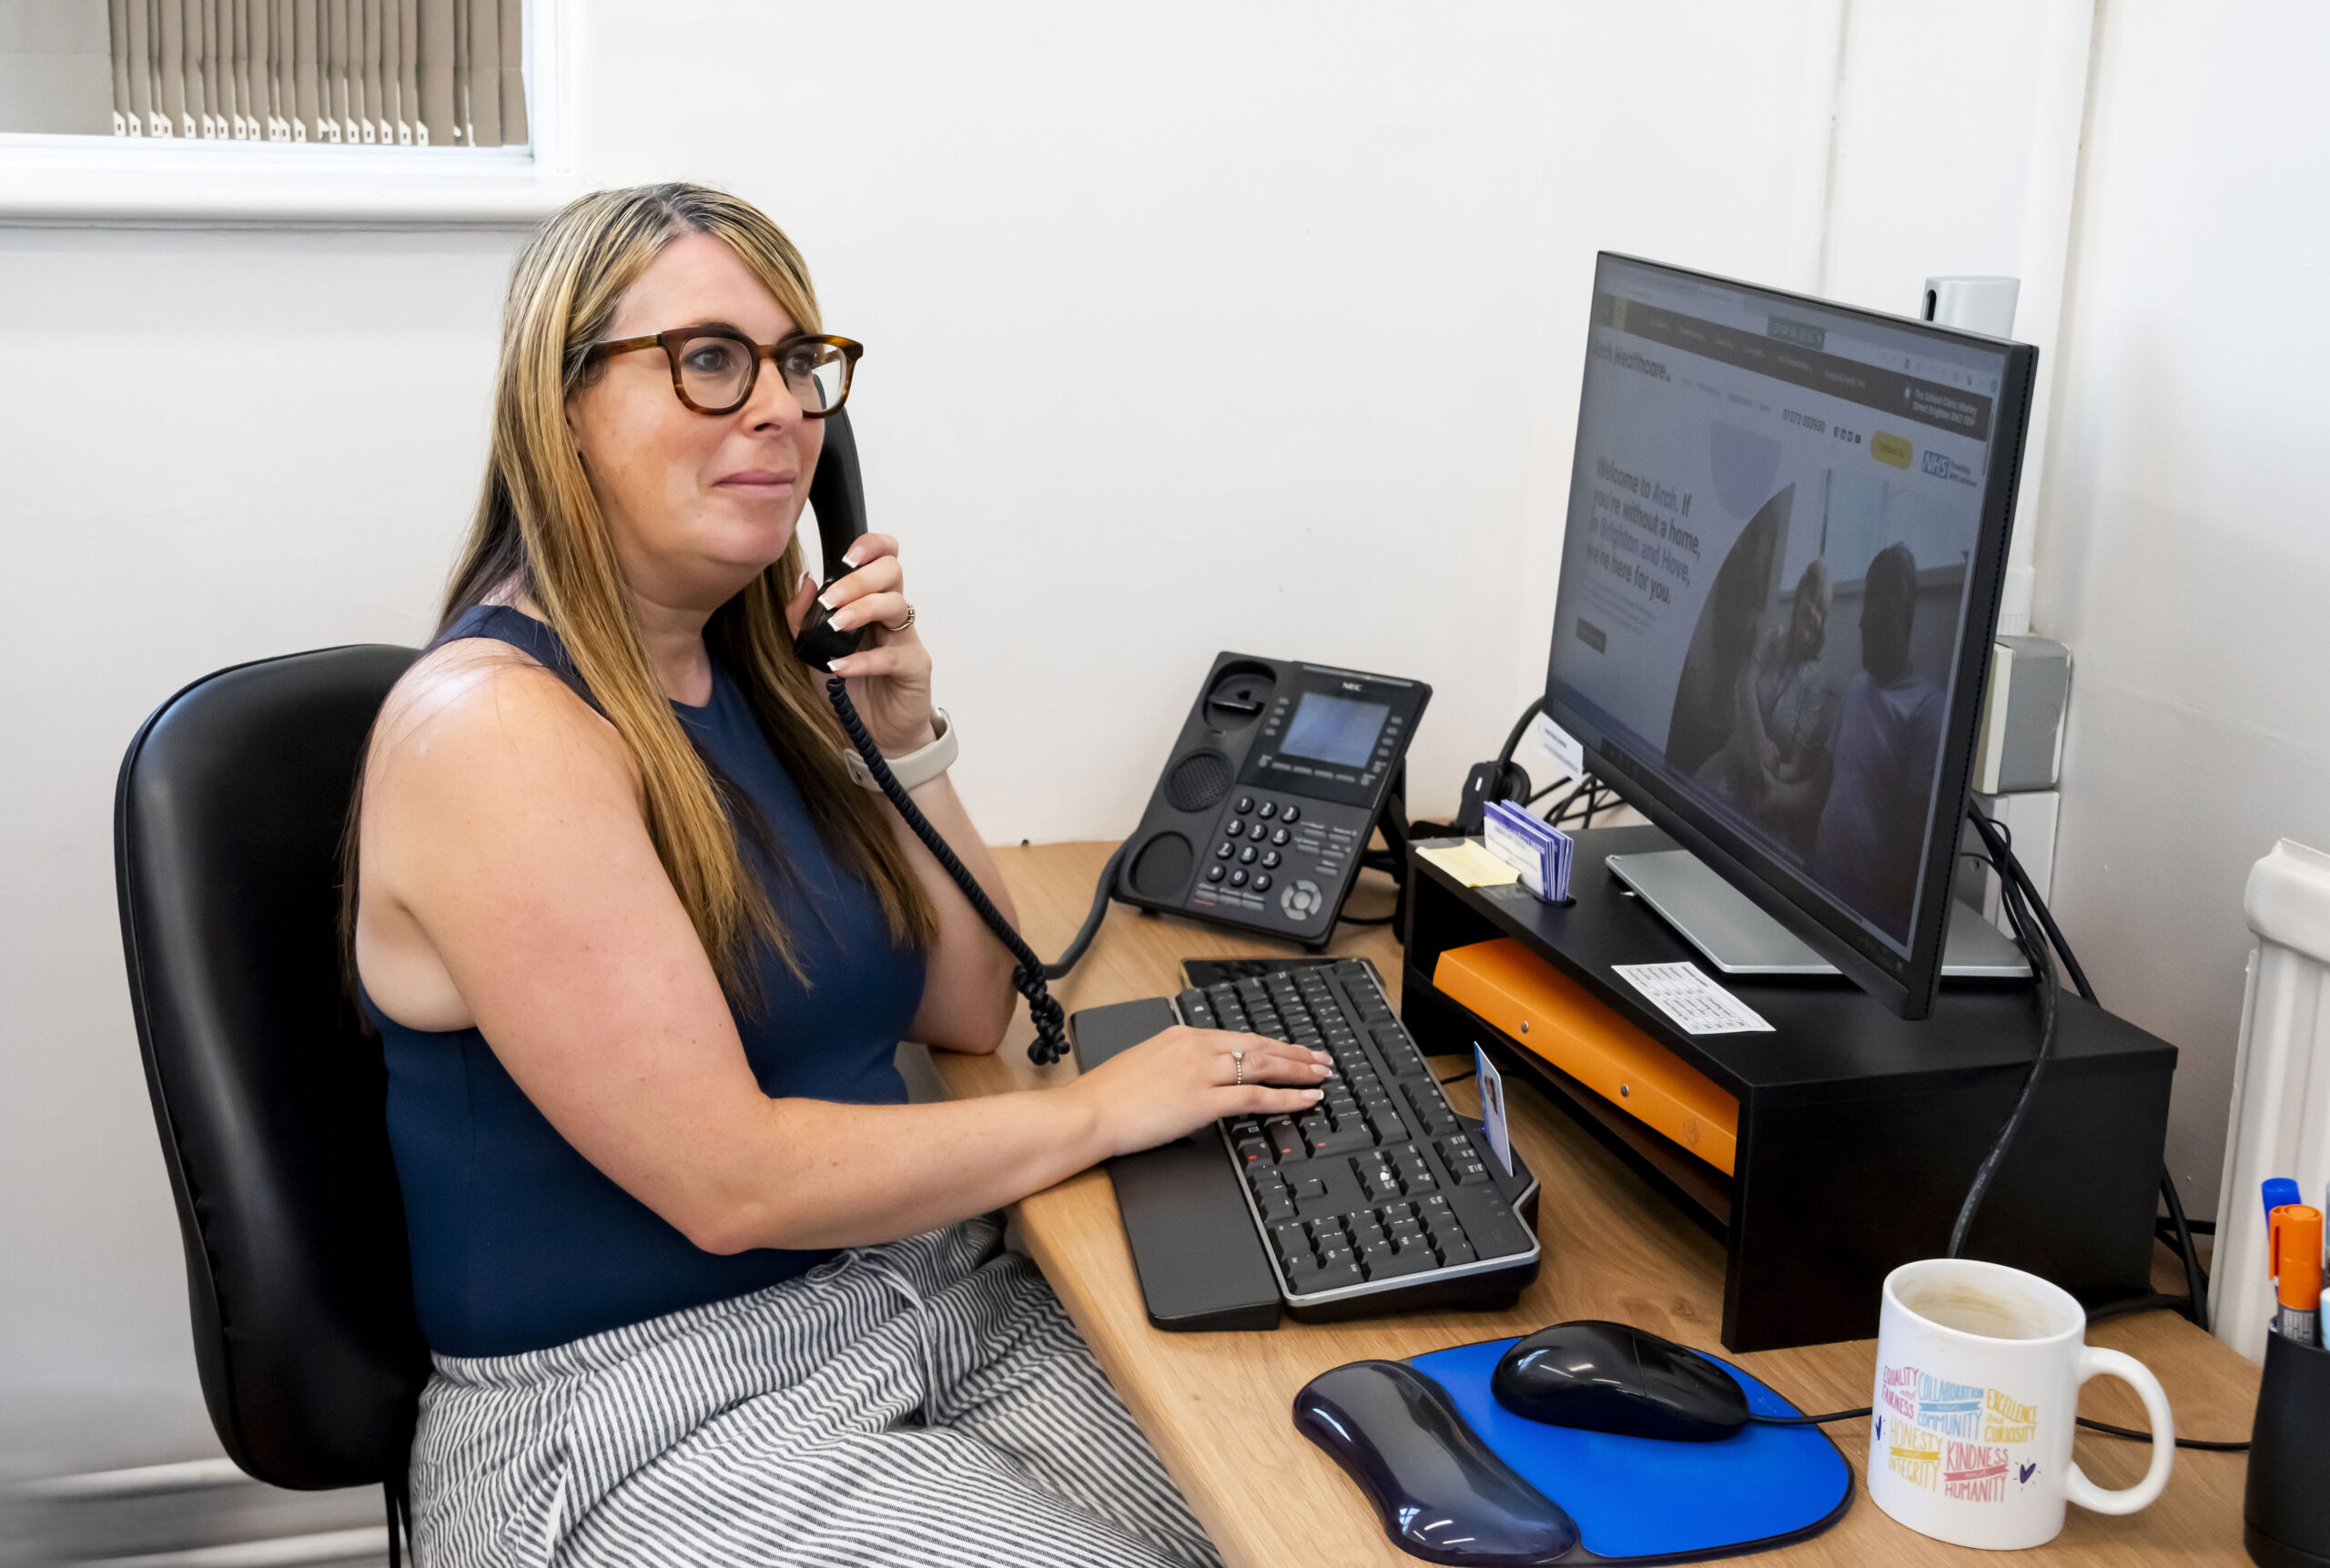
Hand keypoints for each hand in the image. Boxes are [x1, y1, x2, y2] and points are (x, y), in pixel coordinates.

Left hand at [785, 532, 934, 754]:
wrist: (873, 734)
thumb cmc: (849, 688)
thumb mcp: (812, 651)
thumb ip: (802, 618)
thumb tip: (805, 581)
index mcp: (871, 600)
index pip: (883, 556)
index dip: (870, 546)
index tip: (845, 558)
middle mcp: (891, 614)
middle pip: (892, 571)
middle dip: (859, 579)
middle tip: (831, 600)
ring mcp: (906, 639)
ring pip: (896, 604)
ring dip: (863, 610)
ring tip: (836, 626)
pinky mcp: (914, 668)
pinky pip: (893, 656)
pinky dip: (864, 660)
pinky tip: (841, 667)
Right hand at [1067, 1025, 1331, 1159]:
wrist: (1089, 1112)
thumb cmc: (1106, 1096)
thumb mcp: (1145, 1064)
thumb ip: (1175, 1064)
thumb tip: (1193, 1077)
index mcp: (1181, 1036)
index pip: (1239, 1037)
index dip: (1272, 1044)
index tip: (1291, 1049)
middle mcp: (1196, 1047)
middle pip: (1259, 1046)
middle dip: (1295, 1053)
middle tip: (1320, 1059)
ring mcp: (1202, 1072)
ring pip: (1264, 1065)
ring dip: (1298, 1071)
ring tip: (1321, 1076)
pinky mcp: (1204, 1100)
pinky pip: (1256, 1096)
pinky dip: (1287, 1096)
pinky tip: (1306, 1099)